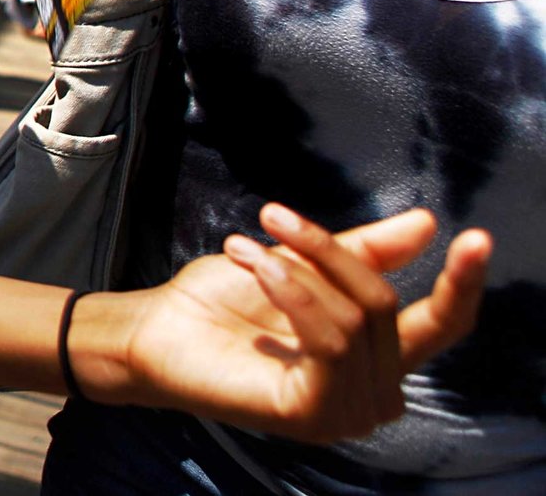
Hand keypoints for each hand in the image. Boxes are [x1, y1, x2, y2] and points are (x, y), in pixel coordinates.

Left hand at [85, 204, 489, 442]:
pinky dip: (290, 289)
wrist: (154, 329)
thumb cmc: (222, 300)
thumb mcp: (298, 262)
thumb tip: (428, 223)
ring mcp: (348, 412)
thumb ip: (364, 251)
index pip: (442, 325)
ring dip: (298, 266)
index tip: (478, 237)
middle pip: (386, 303)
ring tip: (244, 245)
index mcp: (377, 358)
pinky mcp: (315, 415)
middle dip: (330, 251)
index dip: (463, 282)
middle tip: (276, 216)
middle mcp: (375, 394)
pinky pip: (329, 338)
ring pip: (357, 317)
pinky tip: (250, 264)